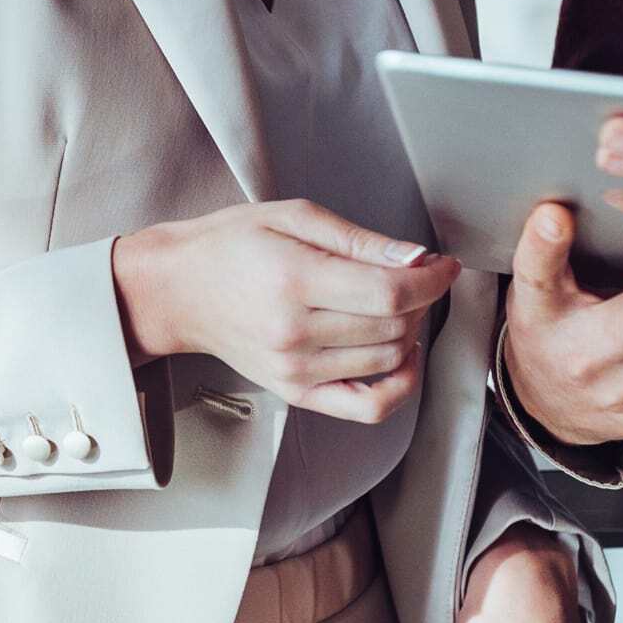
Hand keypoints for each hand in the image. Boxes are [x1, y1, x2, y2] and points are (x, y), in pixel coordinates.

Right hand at [113, 200, 460, 422]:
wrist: (179, 289)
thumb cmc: (231, 245)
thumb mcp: (292, 216)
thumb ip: (357, 239)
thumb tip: (415, 259)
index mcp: (293, 280)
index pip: (390, 292)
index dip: (431, 278)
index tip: (442, 264)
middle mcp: (294, 333)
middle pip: (395, 326)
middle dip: (420, 297)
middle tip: (410, 274)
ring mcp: (295, 370)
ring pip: (390, 360)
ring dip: (410, 331)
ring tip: (393, 303)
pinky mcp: (297, 392)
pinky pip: (369, 406)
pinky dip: (400, 386)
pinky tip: (402, 356)